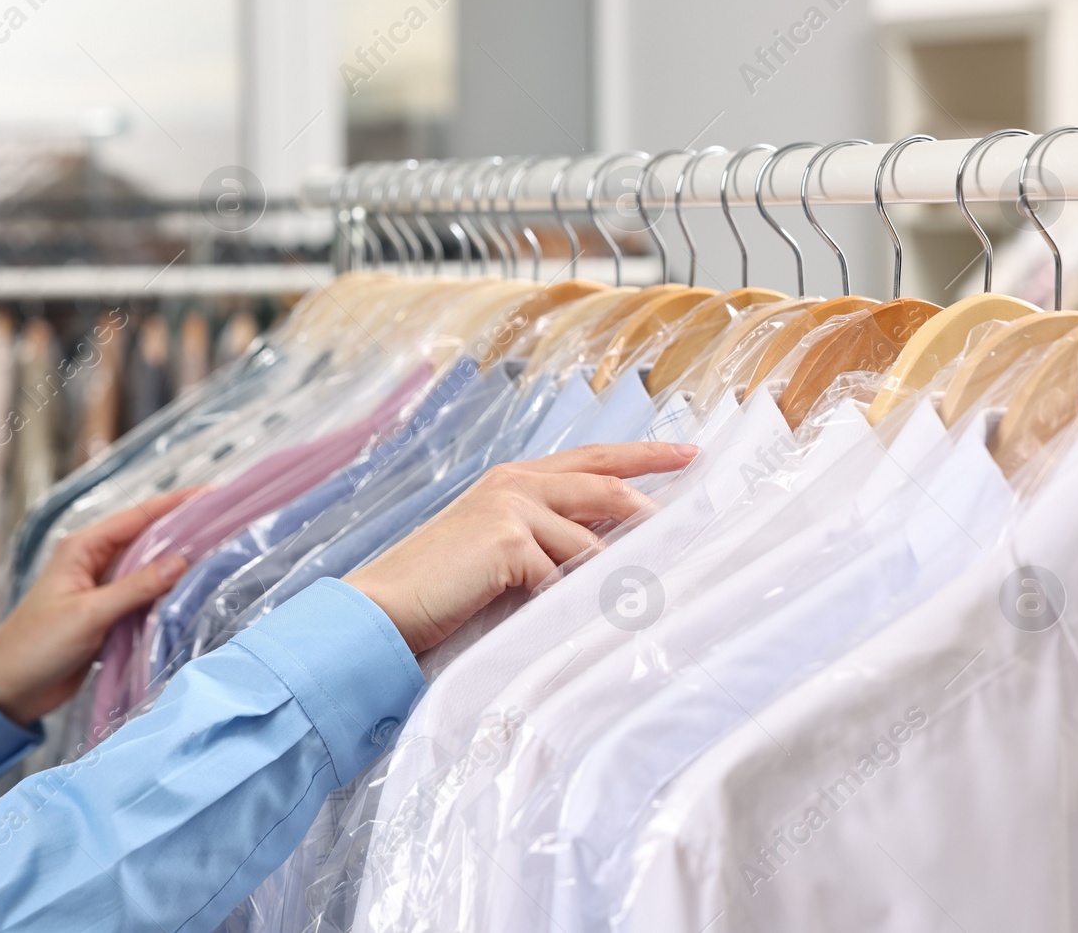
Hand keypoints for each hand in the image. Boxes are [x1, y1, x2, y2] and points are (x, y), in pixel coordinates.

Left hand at [0, 487, 206, 725]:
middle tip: (227, 526)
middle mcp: (95, 561)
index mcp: (84, 547)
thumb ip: (136, 588)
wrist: (9, 690)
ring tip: (221, 555)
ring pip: (150, 568)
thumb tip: (182, 561)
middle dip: (185, 531)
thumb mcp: (89, 614)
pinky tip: (193, 593)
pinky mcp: (109, 613)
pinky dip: (167, 594)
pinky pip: (145, 596)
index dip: (177, 504)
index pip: (139, 516)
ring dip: (178, 565)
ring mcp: (103, 587)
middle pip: (149, 538)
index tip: (214, 495)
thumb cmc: (37, 646)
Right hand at [346, 442, 695, 653]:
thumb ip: (546, 538)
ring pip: (590, 544)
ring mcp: (512, 508)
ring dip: (608, 579)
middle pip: (606, 485)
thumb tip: (607, 551)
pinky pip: (563, 577)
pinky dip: (569, 602)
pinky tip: (566, 622)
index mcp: (515, 479)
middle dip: (652, 505)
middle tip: (692, 524)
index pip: (594, 458)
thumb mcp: (500, 550)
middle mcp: (516, 483)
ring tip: (624, 606)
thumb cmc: (440, 587)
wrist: (385, 606)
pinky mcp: (509, 541)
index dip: (645, 455)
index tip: (688, 454)